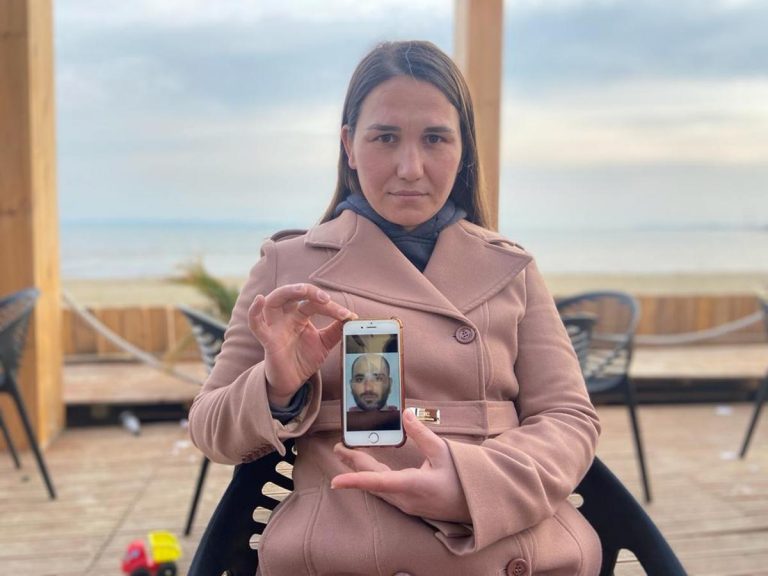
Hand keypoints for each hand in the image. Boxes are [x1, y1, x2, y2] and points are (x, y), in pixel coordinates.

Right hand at [249, 283, 354, 405]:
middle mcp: (286, 317)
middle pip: (291, 293)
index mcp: (299, 315)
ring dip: (287, 292)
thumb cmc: (304, 358)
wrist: (292, 381)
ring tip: (302, 291)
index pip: (314, 303)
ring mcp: (275, 327)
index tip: (348, 316)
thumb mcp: (325, 343)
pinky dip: (254, 312)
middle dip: (308, 291)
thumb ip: (337, 330)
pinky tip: (260, 300)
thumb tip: (353, 317)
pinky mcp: (267, 340)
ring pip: (273, 301)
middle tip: (325, 298)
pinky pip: (256, 325)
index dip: (332, 308)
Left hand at [331, 410, 470, 523]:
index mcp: (413, 485)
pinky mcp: (409, 506)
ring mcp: (407, 505)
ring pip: (377, 489)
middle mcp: (406, 499)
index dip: (355, 480)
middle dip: (353, 466)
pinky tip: (366, 472)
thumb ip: (422, 434)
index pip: (378, 482)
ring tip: (346, 457)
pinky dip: (372, 480)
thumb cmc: (464, 478)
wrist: (478, 505)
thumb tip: (405, 414)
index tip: (335, 481)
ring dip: (360, 473)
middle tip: (337, 449)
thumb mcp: (444, 451)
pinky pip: (385, 493)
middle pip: (373, 482)